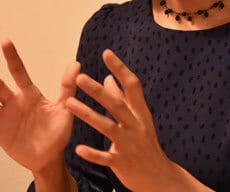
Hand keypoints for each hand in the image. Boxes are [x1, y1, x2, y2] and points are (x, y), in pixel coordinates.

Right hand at [0, 39, 80, 173]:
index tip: (5, 41)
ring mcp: (6, 118)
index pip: (19, 72)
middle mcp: (14, 103)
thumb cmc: (57, 131)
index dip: (12, 57)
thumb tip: (76, 64)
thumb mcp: (64, 108)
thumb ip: (67, 87)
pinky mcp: (1, 135)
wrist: (50, 158)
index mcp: (29, 94)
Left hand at [65, 49, 178, 191]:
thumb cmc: (146, 144)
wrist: (160, 177)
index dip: (121, 68)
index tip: (106, 53)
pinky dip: (93, 154)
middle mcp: (137, 126)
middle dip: (98, 91)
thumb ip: (124, 98)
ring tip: (69, 104)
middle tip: (79, 77)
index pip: (132, 86)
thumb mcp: (139, 119)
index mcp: (141, 112)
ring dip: (88, 115)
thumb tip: (110, 76)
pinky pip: (106, 158)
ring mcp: (130, 145)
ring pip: (108, 127)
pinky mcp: (123, 163)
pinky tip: (78, 149)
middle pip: (117, 105)